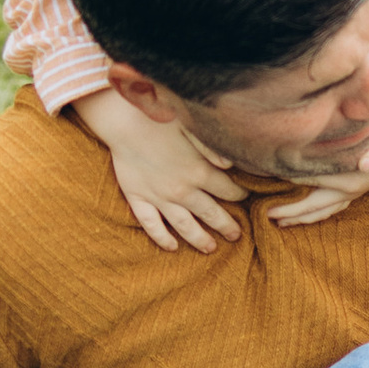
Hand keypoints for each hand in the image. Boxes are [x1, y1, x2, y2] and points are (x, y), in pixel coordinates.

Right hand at [76, 86, 246, 251]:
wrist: (124, 121)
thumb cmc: (161, 118)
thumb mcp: (194, 127)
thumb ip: (214, 148)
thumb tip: (232, 165)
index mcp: (199, 172)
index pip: (228, 191)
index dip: (240, 195)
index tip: (245, 197)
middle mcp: (182, 191)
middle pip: (211, 214)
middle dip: (227, 226)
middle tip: (236, 236)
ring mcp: (159, 198)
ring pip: (184, 226)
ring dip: (200, 239)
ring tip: (211, 248)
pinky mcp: (138, 199)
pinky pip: (151, 225)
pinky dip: (162, 238)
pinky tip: (172, 247)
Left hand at [267, 135, 368, 227]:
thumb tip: (367, 164)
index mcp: (350, 183)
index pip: (313, 181)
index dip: (290, 180)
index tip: (269, 178)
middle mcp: (347, 194)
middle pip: (312, 206)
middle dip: (289, 211)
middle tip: (266, 214)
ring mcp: (348, 197)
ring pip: (318, 212)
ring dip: (298, 217)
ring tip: (277, 220)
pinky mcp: (349, 196)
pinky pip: (326, 210)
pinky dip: (310, 214)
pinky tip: (298, 215)